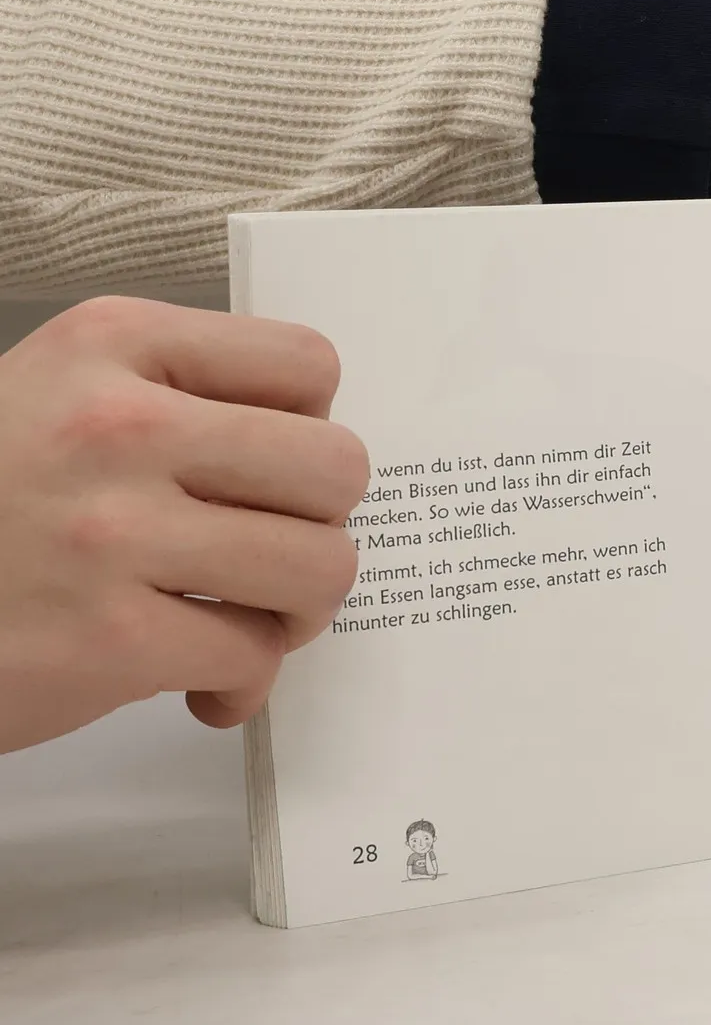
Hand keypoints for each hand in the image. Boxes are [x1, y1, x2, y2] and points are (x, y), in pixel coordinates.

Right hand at [0, 297, 368, 753]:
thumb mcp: (61, 391)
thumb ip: (180, 396)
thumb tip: (312, 442)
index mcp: (113, 344)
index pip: (307, 364)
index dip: (311, 426)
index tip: (272, 469)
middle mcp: (117, 426)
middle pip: (336, 467)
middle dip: (322, 522)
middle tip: (272, 553)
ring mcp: (112, 533)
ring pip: (318, 565)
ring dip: (297, 608)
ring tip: (247, 618)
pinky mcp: (108, 639)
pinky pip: (251, 655)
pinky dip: (241, 680)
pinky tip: (198, 679)